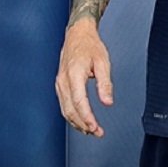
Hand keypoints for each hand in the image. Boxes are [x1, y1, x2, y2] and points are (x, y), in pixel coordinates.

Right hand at [55, 20, 113, 136]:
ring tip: (91, 131)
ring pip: (65, 110)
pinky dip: (72, 115)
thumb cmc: (90, 46)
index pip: (79, 102)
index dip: (87, 117)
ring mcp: (59, 83)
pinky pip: (64, 105)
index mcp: (74, 74)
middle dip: (83, 124)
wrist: (77, 34)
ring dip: (77, 123)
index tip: (95, 128)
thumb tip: (108, 103)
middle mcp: (63, 80)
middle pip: (70, 109)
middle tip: (97, 133)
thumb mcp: (103, 62)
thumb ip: (105, 84)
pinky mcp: (60, 85)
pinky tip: (81, 121)